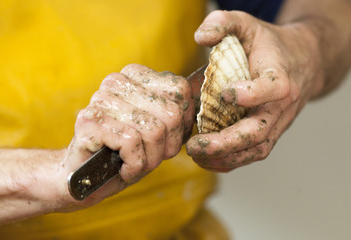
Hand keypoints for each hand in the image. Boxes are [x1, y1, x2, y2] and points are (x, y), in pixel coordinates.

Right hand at [61, 64, 193, 206]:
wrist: (87, 178)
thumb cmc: (127, 153)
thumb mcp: (160, 130)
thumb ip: (177, 111)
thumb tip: (201, 100)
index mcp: (135, 75)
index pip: (181, 91)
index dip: (183, 125)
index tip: (167, 140)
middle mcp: (116, 81)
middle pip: (171, 114)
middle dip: (167, 147)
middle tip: (150, 156)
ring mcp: (101, 99)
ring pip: (154, 131)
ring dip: (151, 159)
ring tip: (135, 162)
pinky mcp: (90, 121)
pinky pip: (132, 143)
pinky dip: (134, 166)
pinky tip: (123, 169)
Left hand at [186, 10, 323, 171]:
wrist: (303, 63)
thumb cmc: (270, 46)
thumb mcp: (249, 25)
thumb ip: (225, 22)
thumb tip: (200, 37)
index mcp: (280, 76)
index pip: (272, 88)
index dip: (251, 93)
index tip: (225, 93)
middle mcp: (282, 106)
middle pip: (259, 132)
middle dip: (225, 142)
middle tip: (195, 145)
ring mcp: (277, 124)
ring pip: (256, 150)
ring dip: (225, 157)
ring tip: (196, 155)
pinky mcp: (270, 134)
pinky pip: (253, 154)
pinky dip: (231, 161)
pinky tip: (208, 160)